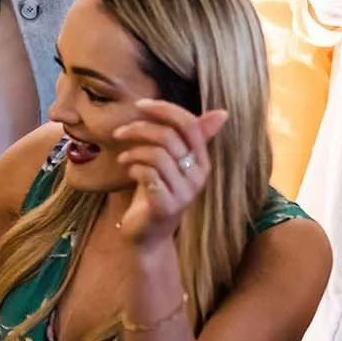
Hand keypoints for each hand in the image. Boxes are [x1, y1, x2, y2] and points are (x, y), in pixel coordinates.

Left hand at [113, 100, 229, 249]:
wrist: (147, 235)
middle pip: (169, 137)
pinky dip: (133, 167)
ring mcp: (183, 193)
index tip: (140, 105)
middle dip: (139, 129)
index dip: (164, 109)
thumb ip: (187, 137)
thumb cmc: (157, 192)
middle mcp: (198, 177)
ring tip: (123, 158)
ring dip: (133, 151)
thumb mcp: (172, 161)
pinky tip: (128, 171)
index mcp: (202, 161)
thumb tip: (222, 113)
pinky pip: (148, 174)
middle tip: (119, 133)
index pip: (190, 125)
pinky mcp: (166, 206)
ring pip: (157, 154)